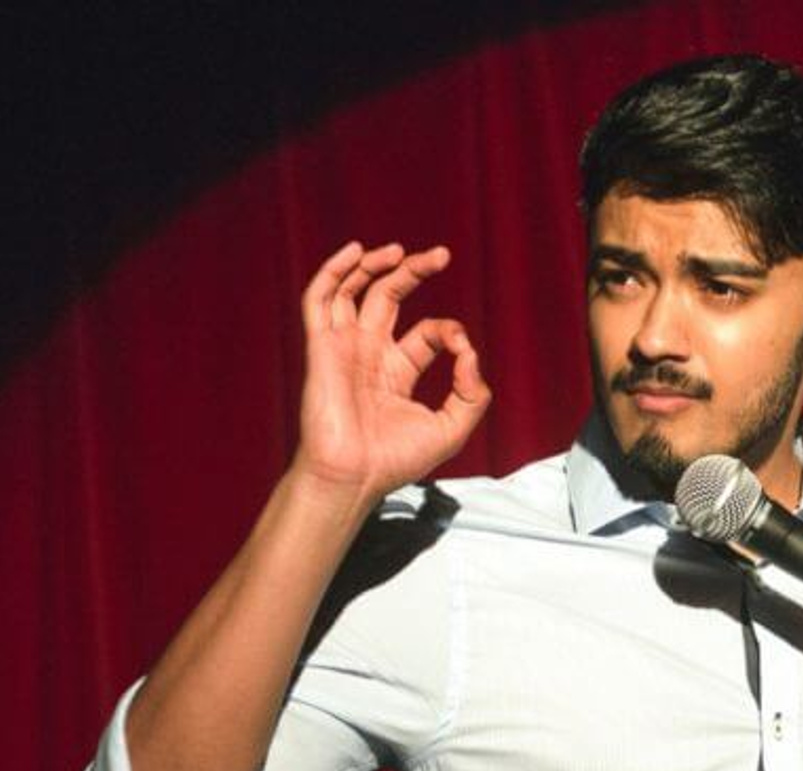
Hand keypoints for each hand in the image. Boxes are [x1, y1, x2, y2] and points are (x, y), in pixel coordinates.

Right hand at [294, 240, 490, 497]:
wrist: (354, 477)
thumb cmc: (396, 461)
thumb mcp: (452, 429)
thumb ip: (472, 394)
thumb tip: (471, 353)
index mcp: (398, 372)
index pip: (427, 334)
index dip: (449, 331)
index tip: (462, 348)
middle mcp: (370, 354)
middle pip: (388, 297)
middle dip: (413, 272)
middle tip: (442, 255)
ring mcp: (344, 348)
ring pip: (352, 290)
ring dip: (373, 264)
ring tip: (399, 251)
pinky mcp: (321, 347)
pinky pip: (319, 299)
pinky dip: (334, 271)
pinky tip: (356, 253)